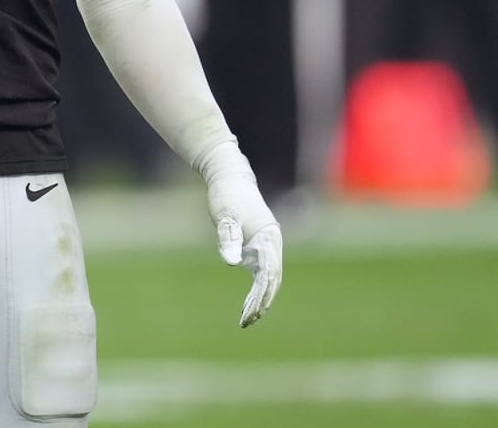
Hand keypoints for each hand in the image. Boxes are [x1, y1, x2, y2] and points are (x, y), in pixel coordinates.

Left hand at [201, 142, 282, 326]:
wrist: (229, 177)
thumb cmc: (227, 195)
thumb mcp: (224, 214)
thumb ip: (228, 237)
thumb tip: (232, 263)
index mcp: (269, 237)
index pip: (269, 273)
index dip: (262, 294)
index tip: (251, 311)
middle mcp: (272, 244)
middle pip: (272, 280)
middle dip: (262, 302)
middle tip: (247, 321)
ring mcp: (267, 246)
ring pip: (269, 279)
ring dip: (261, 299)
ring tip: (247, 319)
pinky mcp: (258, 247)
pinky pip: (261, 274)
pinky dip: (257, 290)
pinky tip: (248, 304)